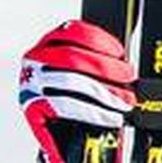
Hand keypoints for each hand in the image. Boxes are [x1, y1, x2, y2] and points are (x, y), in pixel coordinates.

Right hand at [19, 20, 134, 162]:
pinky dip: (92, 112)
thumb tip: (131, 64)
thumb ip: (101, 60)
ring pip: (70, 82)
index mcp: (49, 44)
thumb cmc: (78, 96)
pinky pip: (63, 106)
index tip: (120, 52)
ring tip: (126, 102)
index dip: (99, 40)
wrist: (63, 131)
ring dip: (105, 93)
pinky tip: (109, 117)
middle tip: (130, 78)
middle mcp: (35, 61)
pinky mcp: (31, 108)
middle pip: (72, 57)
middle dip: (107, 68)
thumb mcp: (88, 71)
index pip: (71, 31)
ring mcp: (30, 84)